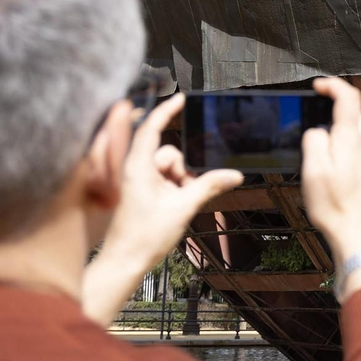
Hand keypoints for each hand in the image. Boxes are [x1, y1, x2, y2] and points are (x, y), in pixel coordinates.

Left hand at [82, 94, 242, 323]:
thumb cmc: (144, 236)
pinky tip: (175, 205)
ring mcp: (136, 181)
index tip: (181, 98)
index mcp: (138, 167)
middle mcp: (134, 170)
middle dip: (182, 168)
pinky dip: (173, 187)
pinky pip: (162, 179)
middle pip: (167, 152)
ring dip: (179, 181)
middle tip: (186, 190)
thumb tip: (234, 175)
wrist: (126, 262)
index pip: (152, 128)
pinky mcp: (139, 192)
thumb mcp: (183, 207)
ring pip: (167, 167)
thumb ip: (209, 186)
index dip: (166, 111)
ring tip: (179, 203)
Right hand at [302, 78, 360, 269]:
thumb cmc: (334, 207)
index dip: (333, 86)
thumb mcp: (312, 170)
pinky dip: (347, 154)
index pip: (349, 97)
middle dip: (332, 115)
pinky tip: (336, 174)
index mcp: (352, 140)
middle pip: (353, 116)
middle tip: (312, 128)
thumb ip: (314, 141)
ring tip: (321, 159)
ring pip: (357, 135)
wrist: (358, 236)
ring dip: (339, 137)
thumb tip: (317, 130)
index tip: (318, 87)